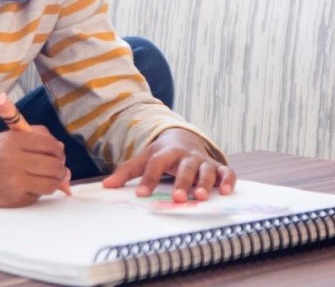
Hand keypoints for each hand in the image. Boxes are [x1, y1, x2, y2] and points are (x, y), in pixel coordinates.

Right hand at [0, 126, 69, 207]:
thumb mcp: (5, 137)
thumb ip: (34, 137)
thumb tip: (61, 151)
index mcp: (13, 141)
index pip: (51, 146)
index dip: (58, 150)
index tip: (56, 153)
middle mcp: (14, 161)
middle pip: (55, 166)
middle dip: (59, 168)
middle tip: (54, 168)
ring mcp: (14, 183)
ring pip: (51, 183)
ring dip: (52, 181)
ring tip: (42, 178)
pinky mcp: (13, 200)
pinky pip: (38, 196)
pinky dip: (36, 192)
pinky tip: (25, 187)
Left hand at [101, 128, 235, 201]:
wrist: (183, 137)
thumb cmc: (162, 153)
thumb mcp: (144, 158)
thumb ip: (127, 172)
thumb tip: (106, 186)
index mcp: (166, 152)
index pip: (156, 164)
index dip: (149, 178)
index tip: (141, 194)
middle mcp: (186, 156)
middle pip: (185, 167)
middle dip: (182, 182)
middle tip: (178, 198)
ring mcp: (203, 160)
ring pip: (206, 170)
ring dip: (205, 183)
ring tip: (201, 197)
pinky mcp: (217, 166)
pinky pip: (226, 172)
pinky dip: (228, 180)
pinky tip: (226, 192)